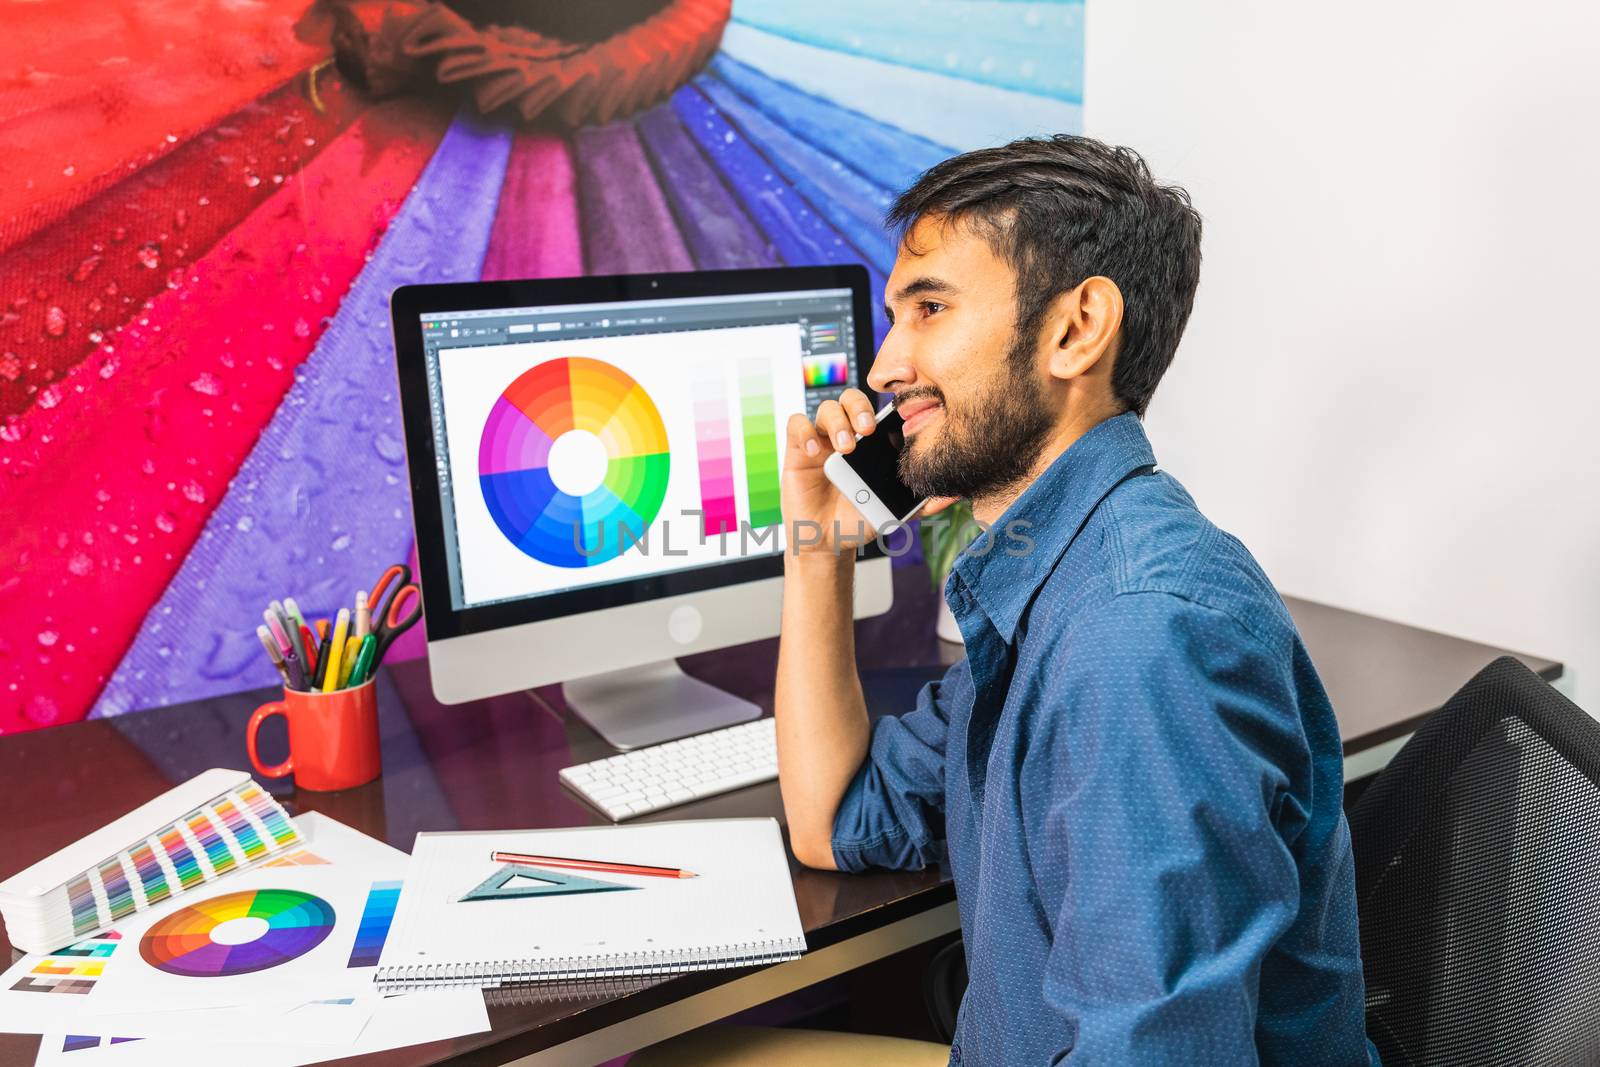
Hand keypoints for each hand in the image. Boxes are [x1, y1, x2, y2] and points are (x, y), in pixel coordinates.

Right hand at [781, 389, 957, 557]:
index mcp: (871, 441)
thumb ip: (921, 501)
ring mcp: (821, 439)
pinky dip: (804, 432)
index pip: (878, 409)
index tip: (898, 413)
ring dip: (837, 422)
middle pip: (851, 398)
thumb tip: (952, 494)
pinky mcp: (797, 449)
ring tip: (846, 448)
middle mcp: (846, 433)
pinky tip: (815, 453)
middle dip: (861, 408)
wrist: (827, 540)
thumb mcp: (894, 510)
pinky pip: (796, 424)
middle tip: (868, 428)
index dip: (886, 404)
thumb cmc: (859, 519)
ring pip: (826, 407)